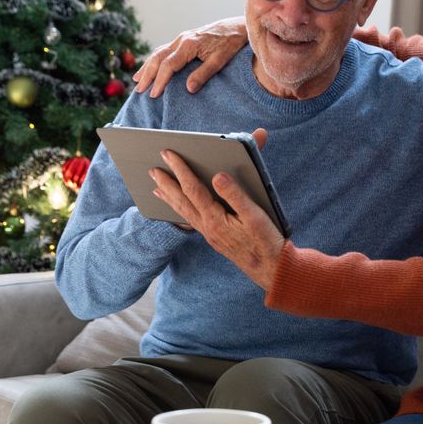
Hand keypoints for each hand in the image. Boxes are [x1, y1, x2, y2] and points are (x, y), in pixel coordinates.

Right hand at [133, 17, 248, 97]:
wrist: (236, 27)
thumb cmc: (230, 43)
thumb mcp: (220, 60)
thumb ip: (203, 74)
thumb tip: (188, 89)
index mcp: (189, 45)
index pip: (168, 65)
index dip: (160, 80)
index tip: (154, 94)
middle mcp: (181, 40)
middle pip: (158, 58)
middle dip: (148, 75)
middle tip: (140, 90)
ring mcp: (181, 38)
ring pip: (158, 53)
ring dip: (147, 66)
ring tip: (138, 80)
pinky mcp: (184, 39)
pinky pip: (164, 50)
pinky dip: (155, 59)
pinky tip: (150, 67)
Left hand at [149, 132, 281, 290]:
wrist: (270, 269)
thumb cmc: (265, 242)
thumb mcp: (254, 215)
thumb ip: (235, 195)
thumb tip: (218, 176)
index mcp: (215, 219)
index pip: (193, 189)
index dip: (180, 170)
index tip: (169, 154)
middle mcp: (207, 227)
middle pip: (181, 201)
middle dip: (166, 183)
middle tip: (152, 169)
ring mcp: (209, 234)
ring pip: (183, 212)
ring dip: (169, 198)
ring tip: (157, 188)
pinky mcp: (215, 238)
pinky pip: (191, 221)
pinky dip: (181, 211)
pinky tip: (180, 209)